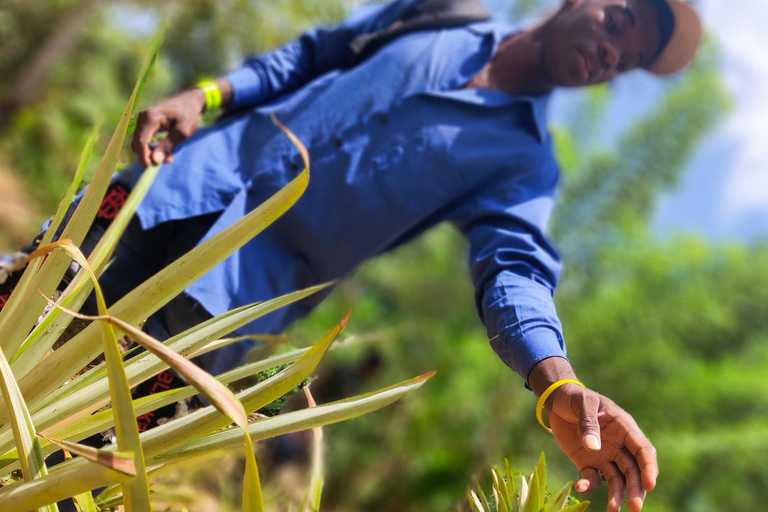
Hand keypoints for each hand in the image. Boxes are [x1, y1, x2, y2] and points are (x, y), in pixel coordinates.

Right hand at [131, 88, 207, 166]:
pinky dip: (152, 148)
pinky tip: (166, 151)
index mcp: (151, 118)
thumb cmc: (188, 115)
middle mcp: (143, 118)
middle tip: (168, 160)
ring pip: (140, 143)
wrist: (189, 101)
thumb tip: (155, 160)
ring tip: (170, 156)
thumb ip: (168, 145)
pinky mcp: (145, 123)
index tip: (152, 167)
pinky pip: (144, 140)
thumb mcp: (182, 132)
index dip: (144, 157)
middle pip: (137, 143)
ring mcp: (143, 120)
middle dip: (149, 156)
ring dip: (152, 153)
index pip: (140, 141)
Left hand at [528, 358, 657, 511]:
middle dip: (636, 489)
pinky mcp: (587, 463)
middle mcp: (619, 445)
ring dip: (617, 495)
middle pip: (633, 470)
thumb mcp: (583, 403)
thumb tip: (594, 447)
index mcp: (624, 428)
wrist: (557, 401)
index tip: (649, 485)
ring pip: (617, 480)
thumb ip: (588, 423)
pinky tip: (580, 487)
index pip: (643, 450)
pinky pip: (592, 479)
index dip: (648, 468)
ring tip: (613, 510)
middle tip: (635, 508)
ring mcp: (604, 456)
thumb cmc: (575, 398)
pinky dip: (588, 486)